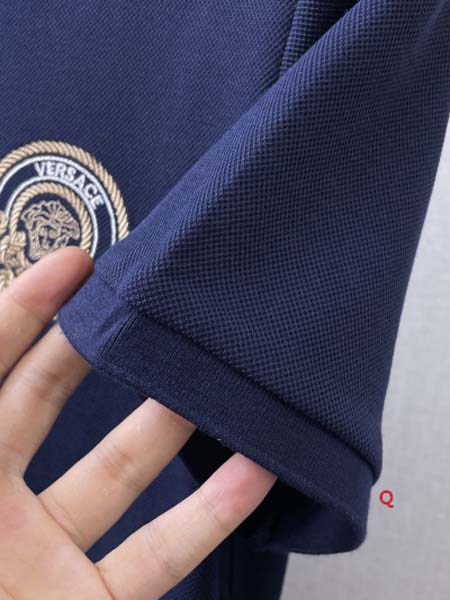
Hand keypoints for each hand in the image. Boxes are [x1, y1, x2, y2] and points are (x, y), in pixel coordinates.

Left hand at [0, 248, 275, 599]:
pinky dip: (208, 517)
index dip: (21, 311)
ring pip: (116, 471)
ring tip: (207, 375)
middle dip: (90, 343)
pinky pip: (158, 555)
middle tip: (144, 299)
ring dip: (165, 422)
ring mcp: (48, 555)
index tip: (74, 263)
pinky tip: (252, 472)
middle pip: (43, 401)